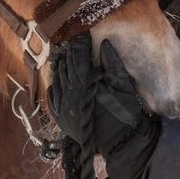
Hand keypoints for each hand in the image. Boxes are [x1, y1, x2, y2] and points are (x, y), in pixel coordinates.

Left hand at [47, 35, 160, 178]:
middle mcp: (70, 95)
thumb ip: (113, 64)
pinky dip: (56, 83)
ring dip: (62, 66)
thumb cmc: (126, 114)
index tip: (84, 35)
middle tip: (75, 43)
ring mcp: (63, 107)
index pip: (78, 57)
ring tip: (67, 57)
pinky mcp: (61, 118)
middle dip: (70, 53)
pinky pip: (53, 96)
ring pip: (57, 79)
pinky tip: (60, 78)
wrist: (121, 143)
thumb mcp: (124, 86)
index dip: (80, 44)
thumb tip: (104, 42)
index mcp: (85, 85)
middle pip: (66, 66)